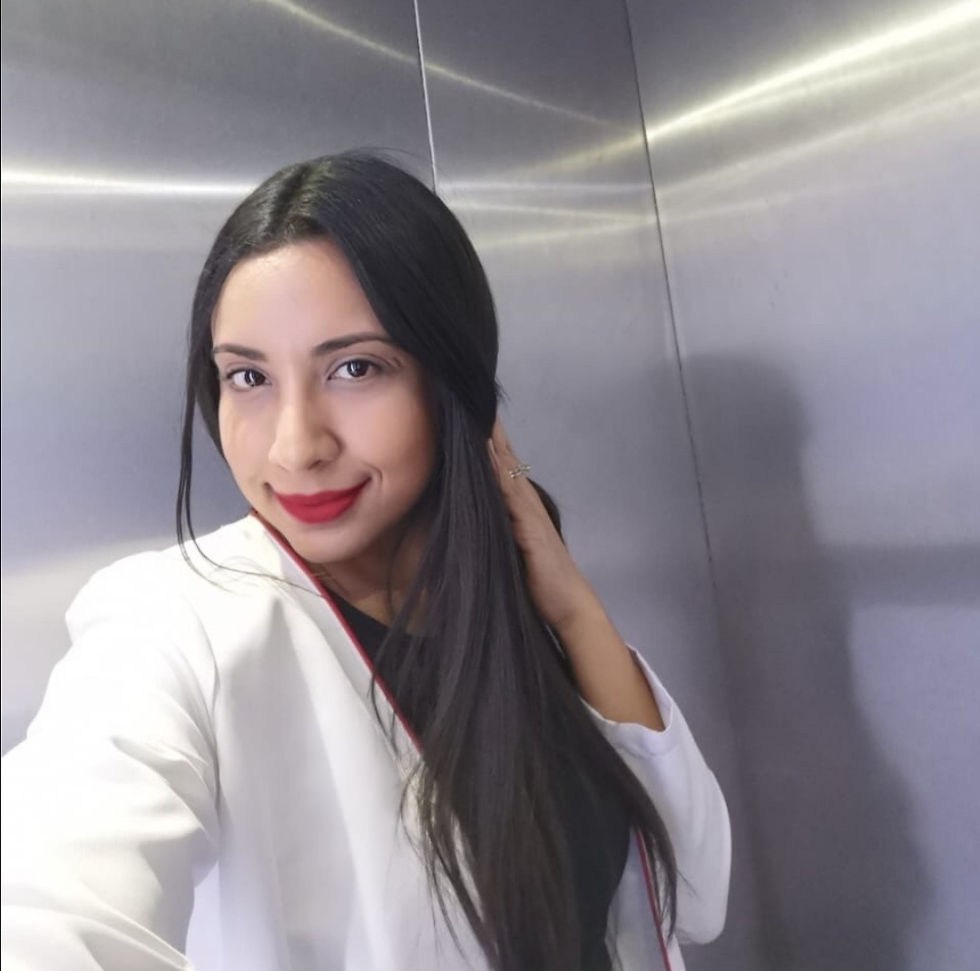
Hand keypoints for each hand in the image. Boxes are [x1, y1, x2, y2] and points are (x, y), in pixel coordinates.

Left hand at [488, 419, 597, 631]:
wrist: (568, 604)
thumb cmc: (540, 580)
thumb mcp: (512, 545)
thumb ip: (499, 525)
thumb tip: (477, 513)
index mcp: (519, 505)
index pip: (500, 463)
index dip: (488, 437)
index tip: (471, 410)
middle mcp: (525, 501)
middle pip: (504, 456)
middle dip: (489, 428)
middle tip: (473, 394)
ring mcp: (528, 513)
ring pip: (506, 469)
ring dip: (492, 442)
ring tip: (476, 413)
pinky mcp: (529, 529)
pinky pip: (509, 497)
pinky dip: (497, 475)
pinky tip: (485, 458)